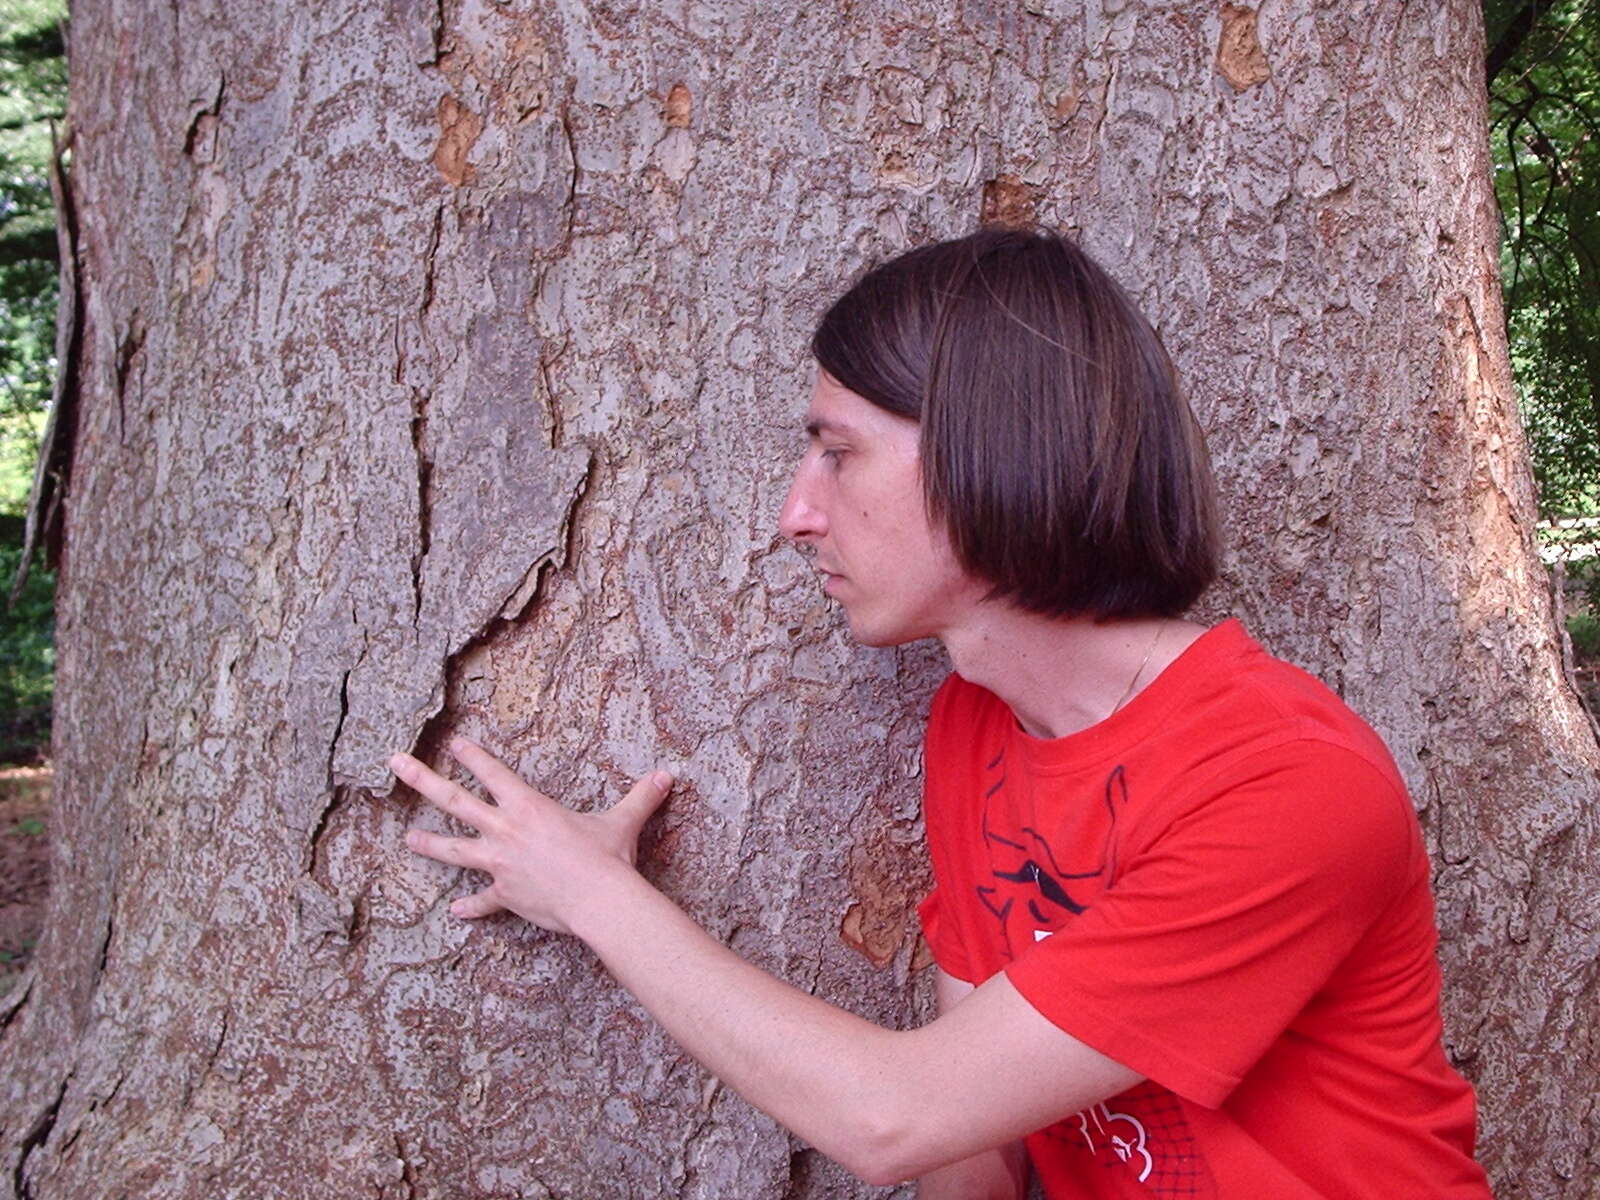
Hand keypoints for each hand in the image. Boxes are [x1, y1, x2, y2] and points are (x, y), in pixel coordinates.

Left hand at [391, 736, 674, 934]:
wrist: (599, 900)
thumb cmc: (607, 857)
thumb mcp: (623, 821)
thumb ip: (641, 797)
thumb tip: (669, 776)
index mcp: (528, 807)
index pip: (492, 772)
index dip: (473, 755)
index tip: (454, 743)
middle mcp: (505, 831)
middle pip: (453, 801)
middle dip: (421, 779)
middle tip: (395, 764)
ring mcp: (499, 865)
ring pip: (453, 850)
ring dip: (429, 843)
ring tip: (407, 838)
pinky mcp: (504, 895)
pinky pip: (484, 901)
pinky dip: (472, 907)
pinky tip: (456, 912)